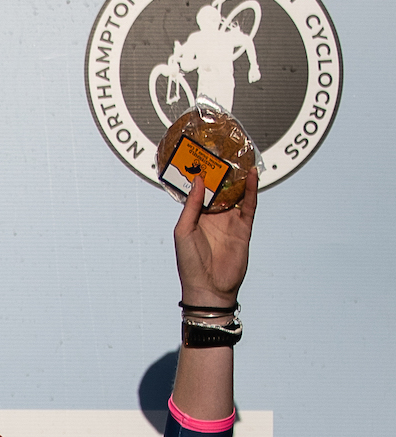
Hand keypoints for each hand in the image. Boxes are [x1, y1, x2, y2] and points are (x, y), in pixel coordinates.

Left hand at [173, 165, 255, 311]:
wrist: (209, 287)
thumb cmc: (189, 262)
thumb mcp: (183, 230)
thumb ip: (192, 206)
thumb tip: (199, 180)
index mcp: (195, 216)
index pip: (199, 191)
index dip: (200, 175)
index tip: (200, 156)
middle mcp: (213, 216)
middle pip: (219, 189)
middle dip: (221, 172)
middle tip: (223, 149)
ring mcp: (229, 221)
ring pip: (236, 194)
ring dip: (237, 178)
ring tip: (240, 156)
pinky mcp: (243, 228)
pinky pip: (249, 205)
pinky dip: (251, 190)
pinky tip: (252, 175)